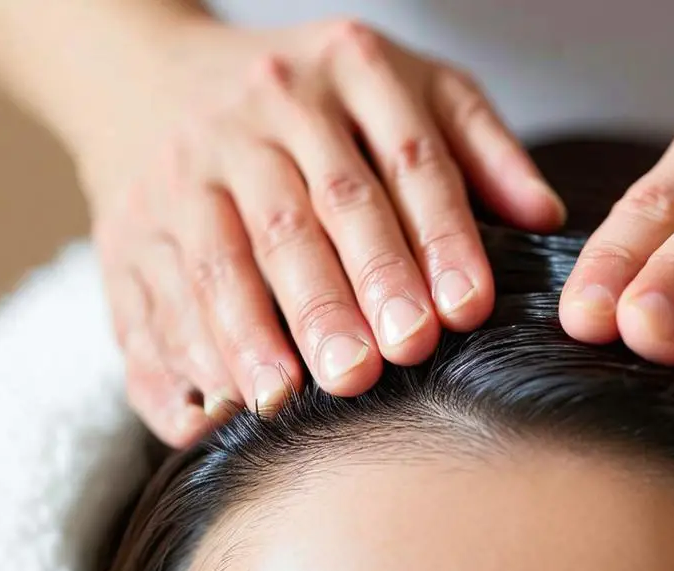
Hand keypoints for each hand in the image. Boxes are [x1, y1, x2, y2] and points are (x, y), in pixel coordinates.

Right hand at [81, 18, 564, 445]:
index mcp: (346, 71)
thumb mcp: (410, 85)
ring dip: (254, 331)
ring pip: (223, 254)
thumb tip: (546, 218)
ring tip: (289, 395)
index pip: (404, 160)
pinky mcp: (128, 221)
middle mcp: (259, 112)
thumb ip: (479, 146)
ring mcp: (185, 166)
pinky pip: (153, 289)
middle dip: (342, 296)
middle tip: (377, 365)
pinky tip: (218, 398)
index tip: (465, 308)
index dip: (437, 237)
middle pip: (307, 213)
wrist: (157, 69)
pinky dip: (184, 348)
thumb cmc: (315, 95)